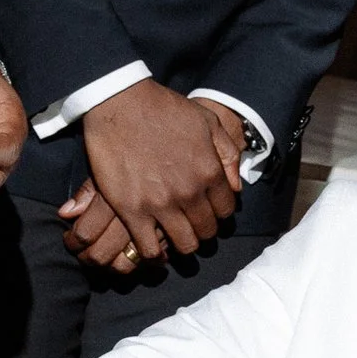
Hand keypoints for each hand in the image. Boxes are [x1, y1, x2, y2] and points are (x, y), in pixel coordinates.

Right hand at [61, 81, 243, 268]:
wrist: (120, 103)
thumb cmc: (164, 109)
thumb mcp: (208, 121)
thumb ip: (227, 154)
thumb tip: (235, 187)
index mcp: (210, 171)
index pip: (226, 211)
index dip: (219, 213)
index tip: (209, 211)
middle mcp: (189, 192)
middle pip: (206, 230)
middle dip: (203, 230)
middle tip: (192, 224)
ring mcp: (160, 204)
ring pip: (183, 244)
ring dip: (182, 244)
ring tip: (175, 236)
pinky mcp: (131, 210)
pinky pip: (149, 248)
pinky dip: (154, 254)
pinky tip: (154, 248)